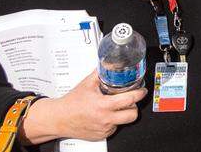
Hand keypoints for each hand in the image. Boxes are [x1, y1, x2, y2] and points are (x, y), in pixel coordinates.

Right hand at [19, 71, 146, 143]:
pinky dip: (113, 121)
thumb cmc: (70, 103)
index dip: (139, 94)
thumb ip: (100, 73)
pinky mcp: (101, 136)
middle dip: (134, 107)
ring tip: (115, 108)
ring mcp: (103, 129)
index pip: (128, 100)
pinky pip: (113, 128)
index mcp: (102, 105)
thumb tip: (108, 64)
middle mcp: (104, 119)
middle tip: (130, 100)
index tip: (142, 91)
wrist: (58, 119)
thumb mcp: (86, 84)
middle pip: (132, 115)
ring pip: (123, 122)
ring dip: (123, 114)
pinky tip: (105, 115)